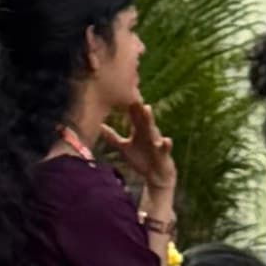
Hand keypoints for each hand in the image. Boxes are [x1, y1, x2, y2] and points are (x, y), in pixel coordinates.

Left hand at [113, 96, 175, 223]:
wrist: (157, 175)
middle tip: (131, 92)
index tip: (118, 90)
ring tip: (147, 108)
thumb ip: (112, 137)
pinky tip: (166, 140)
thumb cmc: (141, 159)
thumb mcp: (124, 147)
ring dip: (150, 119)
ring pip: (153, 128)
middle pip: (141, 116)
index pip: (132, 114)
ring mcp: (157, 141)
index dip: (126, 103)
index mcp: (139, 130)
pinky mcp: (163, 153)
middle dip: (137, 105)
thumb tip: (98, 127)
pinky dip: (166, 144)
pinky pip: (165, 148)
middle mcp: (148, 132)